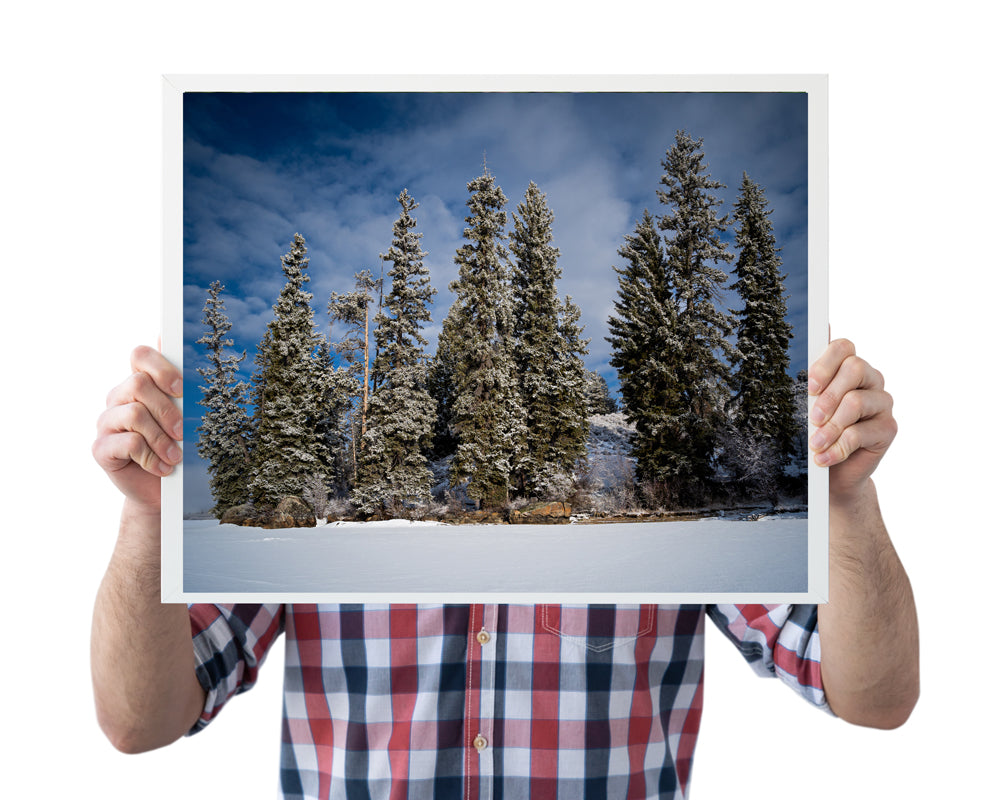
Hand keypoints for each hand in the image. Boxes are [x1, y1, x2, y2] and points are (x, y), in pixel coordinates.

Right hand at [92, 345, 183, 514]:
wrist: (162, 490)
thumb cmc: (176, 448)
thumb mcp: (186, 419)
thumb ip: (184, 392)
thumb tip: (194, 362)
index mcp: (139, 384)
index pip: (141, 355)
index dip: (161, 367)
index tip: (181, 389)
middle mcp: (119, 398)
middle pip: (138, 384)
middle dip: (167, 409)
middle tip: (183, 432)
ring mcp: (107, 422)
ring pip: (135, 414)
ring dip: (161, 438)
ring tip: (175, 456)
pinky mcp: (101, 448)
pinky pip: (128, 443)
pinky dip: (151, 457)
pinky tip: (163, 467)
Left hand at [807, 338, 896, 501]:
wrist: (833, 472)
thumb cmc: (817, 432)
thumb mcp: (807, 407)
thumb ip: (811, 380)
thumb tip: (811, 341)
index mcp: (848, 367)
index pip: (843, 347)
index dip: (825, 364)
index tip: (809, 387)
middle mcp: (869, 380)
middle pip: (855, 368)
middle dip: (828, 395)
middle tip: (812, 418)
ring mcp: (882, 402)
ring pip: (856, 402)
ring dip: (830, 426)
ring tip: (815, 444)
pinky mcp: (888, 428)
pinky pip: (860, 433)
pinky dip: (837, 448)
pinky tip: (824, 457)